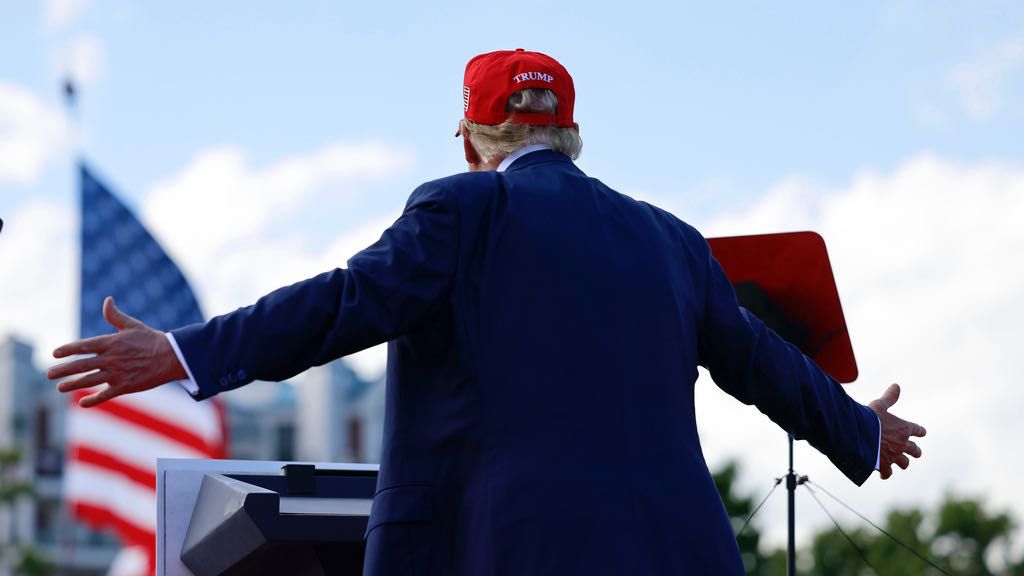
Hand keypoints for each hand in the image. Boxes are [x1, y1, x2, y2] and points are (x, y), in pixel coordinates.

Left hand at [47, 296, 186, 406]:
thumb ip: (115, 316)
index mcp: (112, 342)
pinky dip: (93, 399)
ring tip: (59, 387)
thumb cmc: (151, 339)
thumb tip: (107, 300)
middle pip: (82, 365)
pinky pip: (106, 394)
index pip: (84, 345)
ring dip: (73, 384)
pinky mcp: (126, 386)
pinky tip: (82, 402)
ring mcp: (118, 373)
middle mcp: (112, 358)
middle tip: (48, 374)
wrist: (172, 357)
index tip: (54, 353)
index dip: (68, 349)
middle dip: (63, 370)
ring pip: (90, 380)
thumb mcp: (133, 325)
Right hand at [868, 384, 925, 479]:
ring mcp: (894, 456)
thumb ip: (889, 398)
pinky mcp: (884, 465)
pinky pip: (888, 473)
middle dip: (915, 451)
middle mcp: (903, 444)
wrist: (859, 436)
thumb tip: (897, 385)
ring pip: (904, 463)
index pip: (918, 430)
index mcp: (904, 428)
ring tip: (899, 464)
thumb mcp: (879, 405)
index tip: (921, 432)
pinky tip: (882, 474)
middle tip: (914, 452)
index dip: (919, 431)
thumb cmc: (869, 418)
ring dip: (902, 463)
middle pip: (915, 451)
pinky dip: (886, 474)